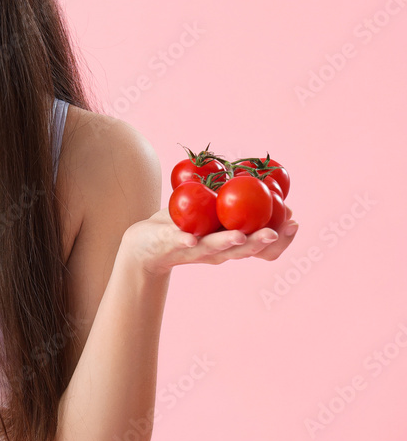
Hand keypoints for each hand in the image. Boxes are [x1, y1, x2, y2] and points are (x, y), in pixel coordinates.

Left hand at [121, 204, 298, 277]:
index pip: (263, 250)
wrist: (145, 244)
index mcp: (230, 244)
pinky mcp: (170, 243)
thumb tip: (272, 189)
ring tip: (240, 235)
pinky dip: (186, 240)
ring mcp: (194, 249)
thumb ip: (239, 203)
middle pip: (245, 250)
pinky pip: (179, 241)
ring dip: (229, 242)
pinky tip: (190, 238)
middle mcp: (217, 251)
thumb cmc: (185, 224)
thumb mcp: (216, 213)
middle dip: (263, 241)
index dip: (281, 240)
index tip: (294, 223)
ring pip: (216, 248)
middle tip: (278, 230)